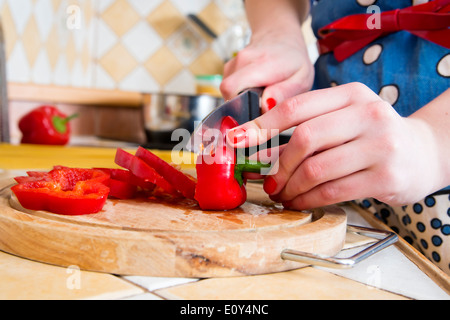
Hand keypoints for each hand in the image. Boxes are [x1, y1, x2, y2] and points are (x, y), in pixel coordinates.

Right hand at [220, 28, 313, 112]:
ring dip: (243, 99)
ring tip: (261, 94)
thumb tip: (265, 107)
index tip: (255, 115)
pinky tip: (254, 88)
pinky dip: (240, 93)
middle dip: (243, 106)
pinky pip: (230, 89)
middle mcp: (243, 60)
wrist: (281, 36)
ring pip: (229, 93)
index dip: (240, 107)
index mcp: (262, 63)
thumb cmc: (294, 61)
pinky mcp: (228, 69)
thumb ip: (284, 93)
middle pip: (229, 94)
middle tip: (262, 106)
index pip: (232, 88)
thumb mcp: (301, 79)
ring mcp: (233, 63)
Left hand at [227, 82, 442, 209]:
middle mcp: (368, 114)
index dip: (261, 125)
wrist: (423, 152)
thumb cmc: (372, 135)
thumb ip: (309, 126)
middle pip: (305, 138)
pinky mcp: (385, 177)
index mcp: (351, 95)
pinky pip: (333, 192)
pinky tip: (299, 202)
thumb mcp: (345, 118)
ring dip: (291, 187)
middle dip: (278, 165)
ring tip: (282, 195)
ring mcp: (379, 146)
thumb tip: (259, 146)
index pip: (296, 107)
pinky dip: (308, 200)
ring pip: (317, 169)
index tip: (236, 140)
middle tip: (268, 181)